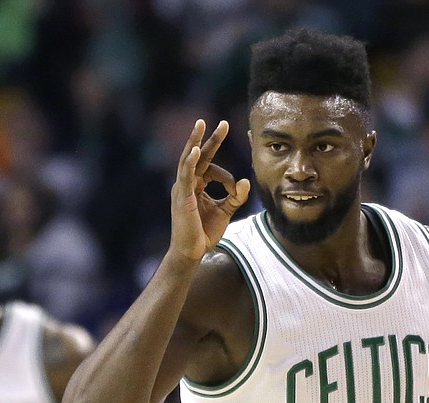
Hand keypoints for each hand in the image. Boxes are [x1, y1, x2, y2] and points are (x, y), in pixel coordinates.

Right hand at [170, 119, 250, 261]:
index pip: (211, 169)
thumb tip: (246, 180)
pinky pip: (186, 175)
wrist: (192, 252)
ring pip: (189, 160)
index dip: (228, 178)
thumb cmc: (204, 233)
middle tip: (221, 123)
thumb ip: (236, 197)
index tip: (236, 191)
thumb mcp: (225, 211)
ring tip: (201, 124)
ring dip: (195, 141)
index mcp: (195, 186)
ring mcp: (182, 189)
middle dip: (210, 139)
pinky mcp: (182, 197)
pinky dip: (191, 162)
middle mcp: (187, 184)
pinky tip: (196, 150)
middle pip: (198, 156)